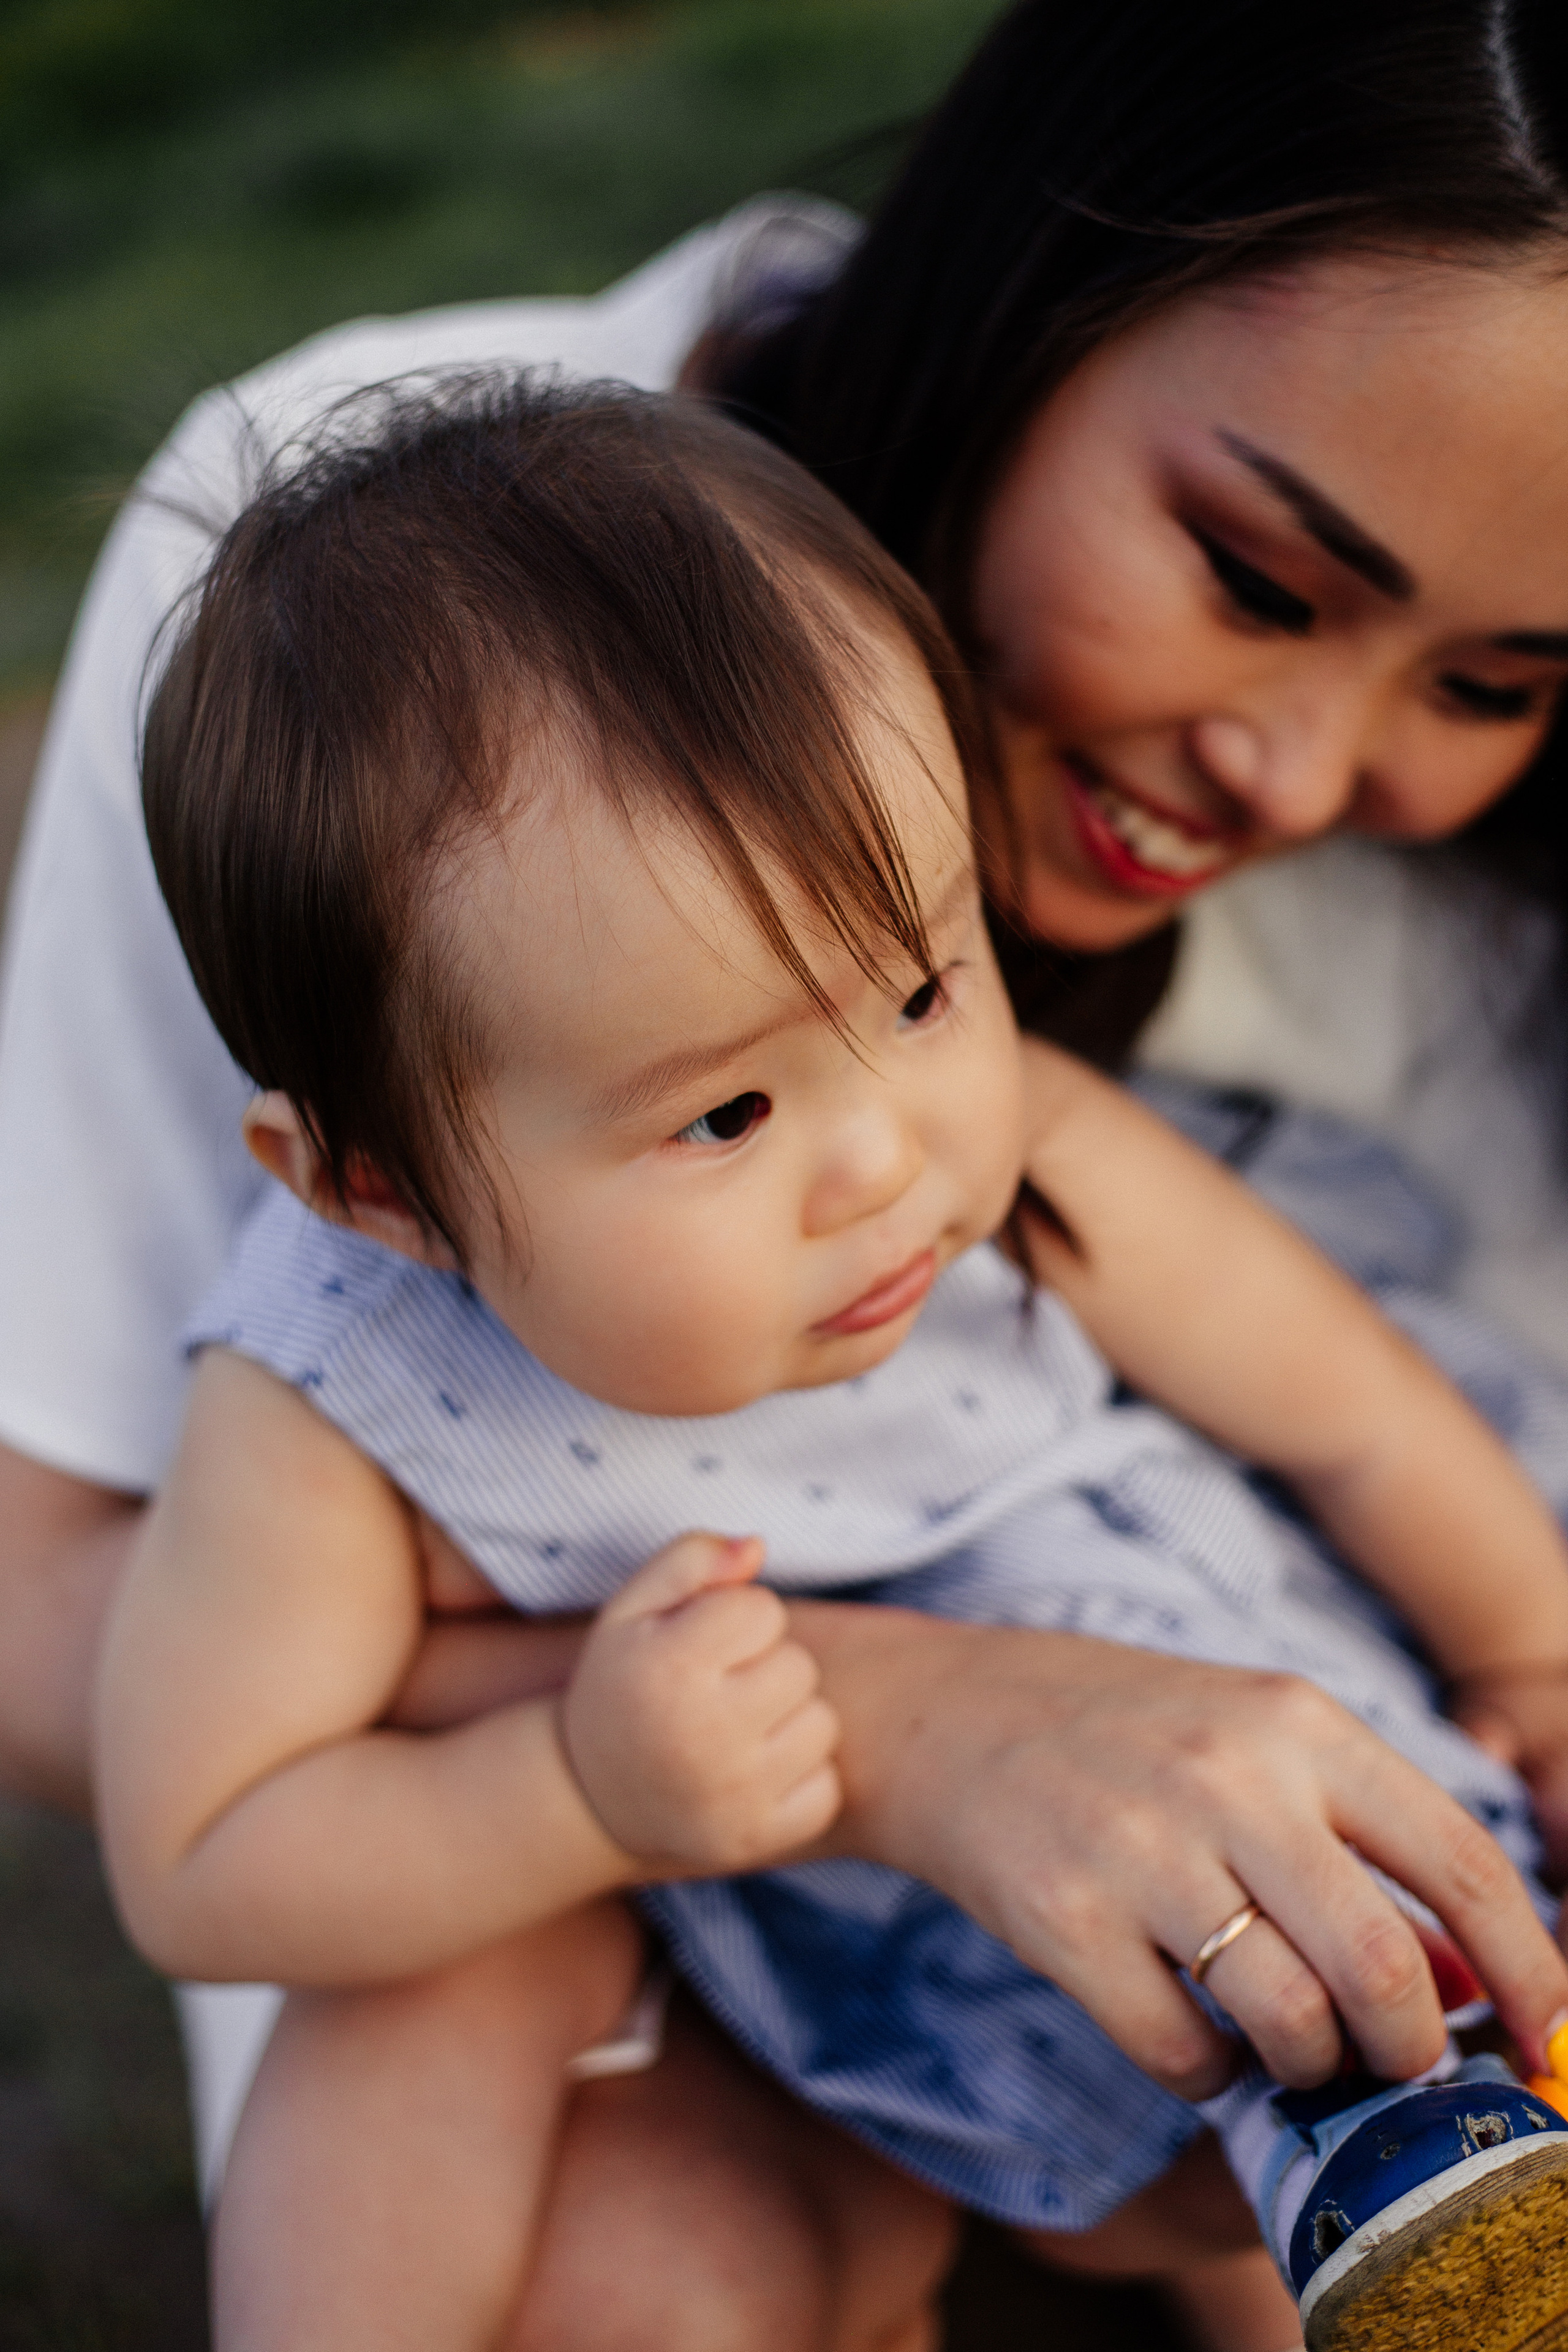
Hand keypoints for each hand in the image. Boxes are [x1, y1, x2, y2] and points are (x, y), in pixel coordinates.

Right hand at [563, 1533, 841, 1871]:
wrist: (587, 1798)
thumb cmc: (623, 1685)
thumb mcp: (631, 1609)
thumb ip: (691, 1559)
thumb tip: (757, 1546)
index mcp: (668, 1668)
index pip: (762, 1610)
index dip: (736, 1619)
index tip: (701, 1646)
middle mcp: (702, 1735)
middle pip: (798, 1666)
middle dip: (767, 1667)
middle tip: (718, 1691)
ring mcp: (733, 1795)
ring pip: (820, 1724)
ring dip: (789, 1720)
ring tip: (736, 1730)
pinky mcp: (755, 1840)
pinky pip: (826, 1787)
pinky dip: (800, 1778)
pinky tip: (751, 1774)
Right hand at [791, 1603, 1567, 2098]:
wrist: (949, 1712)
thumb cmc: (1126, 1732)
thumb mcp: (1253, 1735)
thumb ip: (1353, 1832)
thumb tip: (1467, 1979)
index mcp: (1297, 1722)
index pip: (1459, 1860)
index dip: (1529, 1966)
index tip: (1550, 2034)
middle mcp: (1231, 1779)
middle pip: (1387, 1967)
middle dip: (1412, 2049)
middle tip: (1393, 2061)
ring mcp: (1143, 1850)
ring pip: (1291, 2022)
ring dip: (1308, 2065)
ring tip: (1282, 2042)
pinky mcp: (1065, 1921)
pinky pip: (1181, 2053)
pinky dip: (1207, 2074)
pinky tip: (1192, 2035)